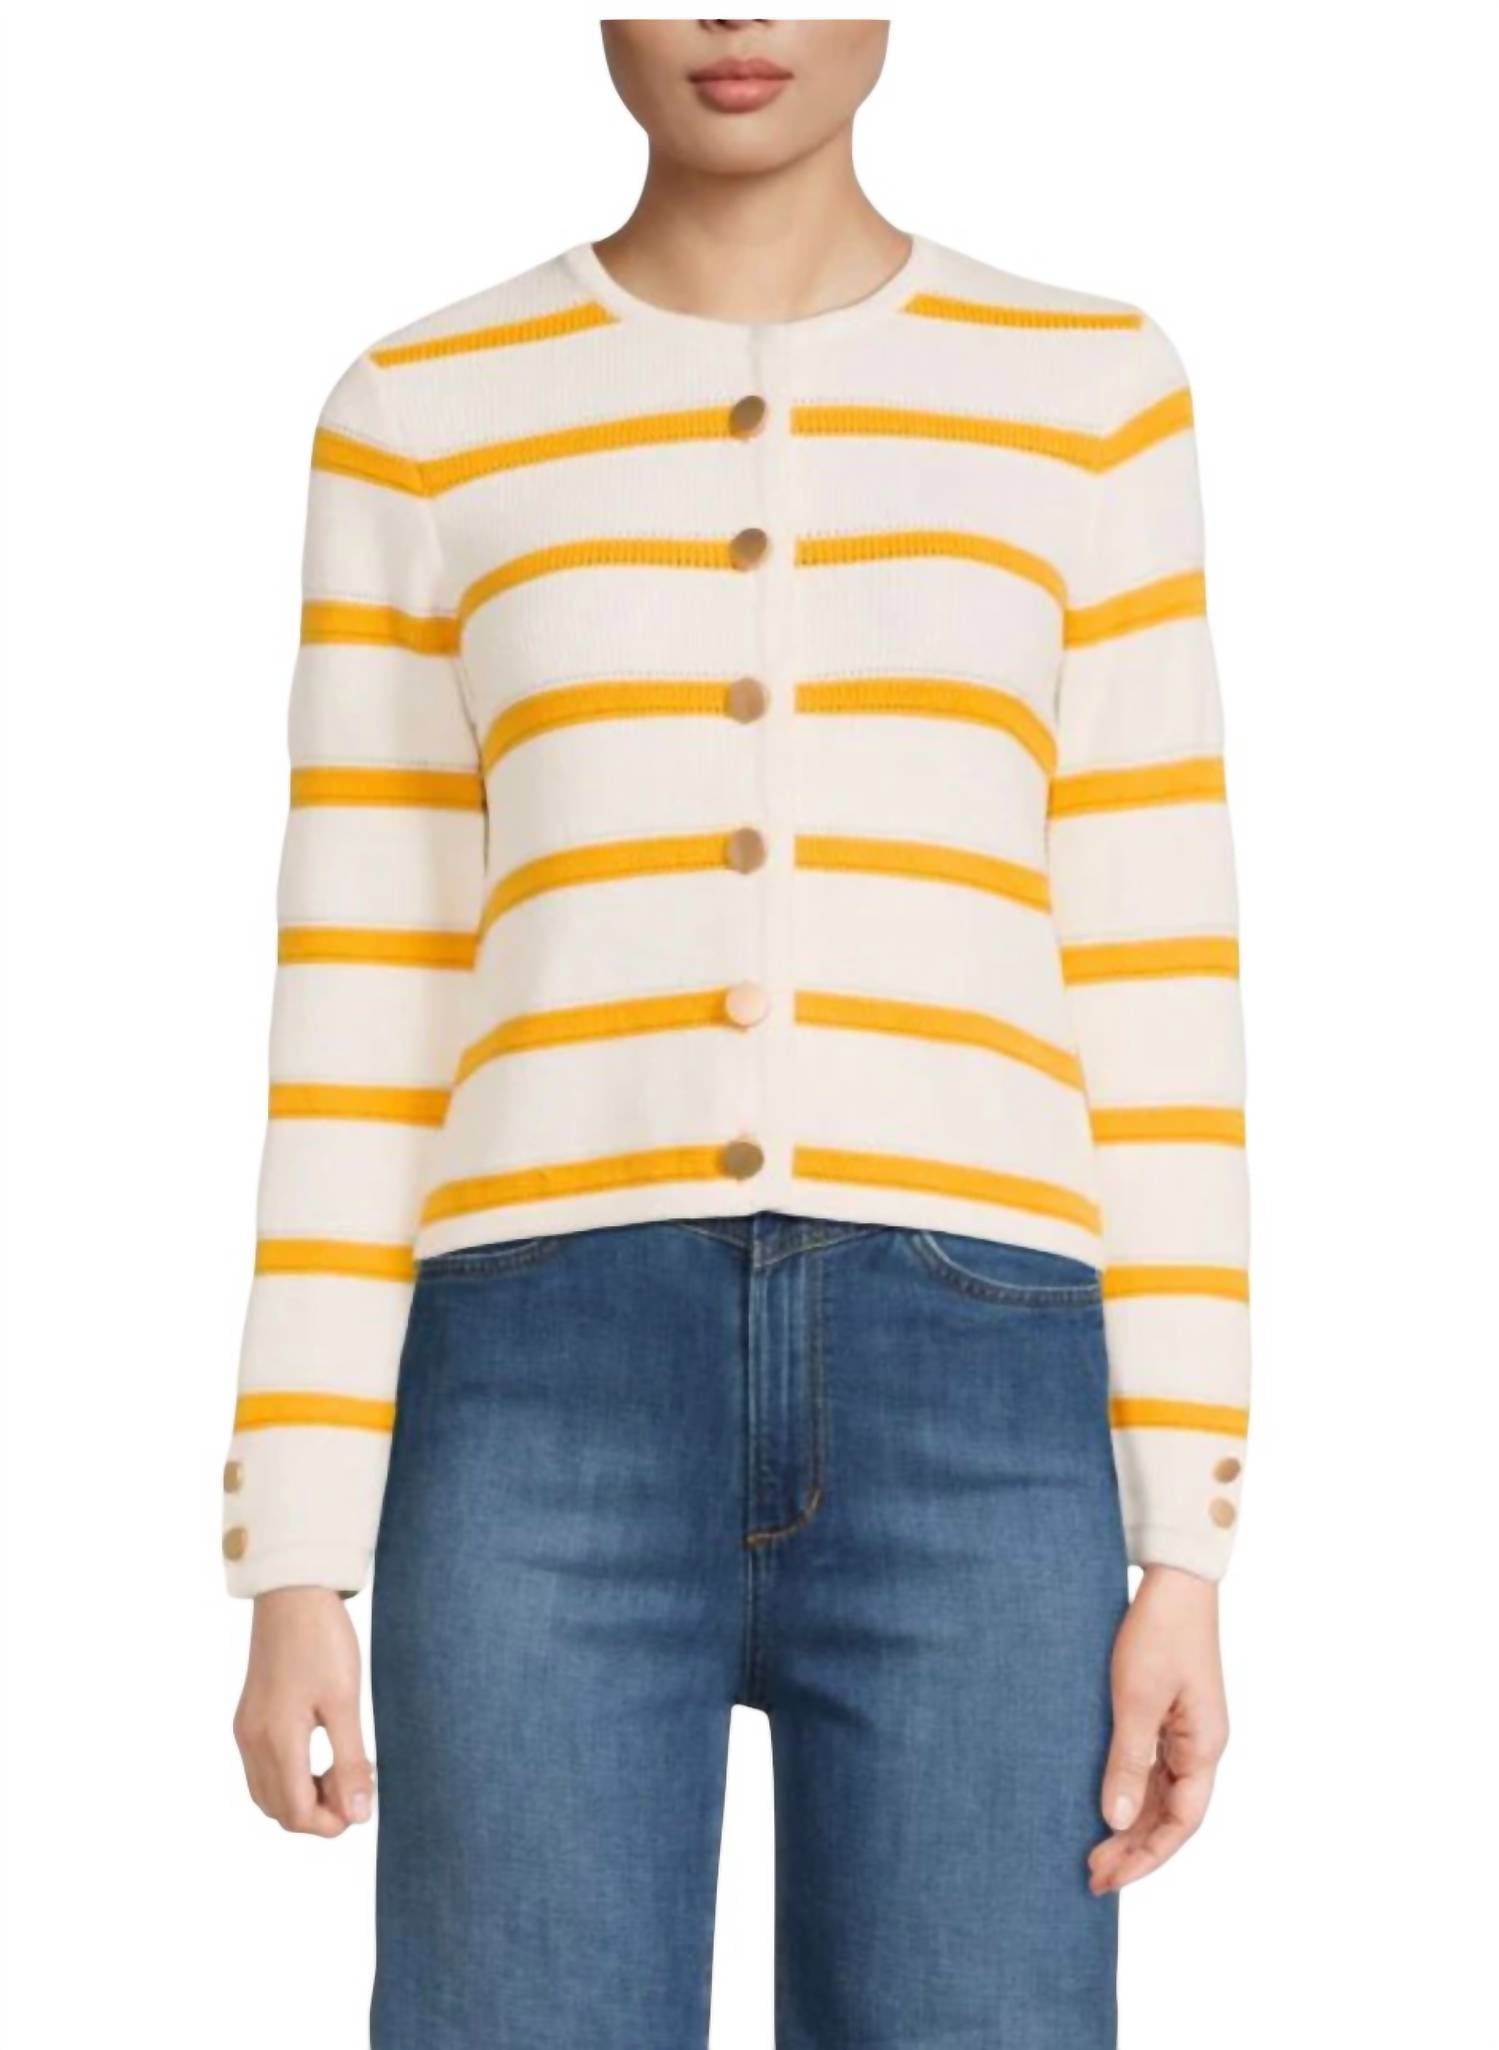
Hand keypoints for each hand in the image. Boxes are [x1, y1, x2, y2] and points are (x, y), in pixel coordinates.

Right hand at [233, 1587, 373, 1835]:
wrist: (293, 1592)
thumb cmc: (322, 1641)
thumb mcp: (345, 1701)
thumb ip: (349, 1762)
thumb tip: (358, 1814)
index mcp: (276, 1740)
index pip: (296, 1813)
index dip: (330, 1823)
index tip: (362, 1804)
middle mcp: (252, 1741)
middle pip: (279, 1809)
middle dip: (318, 1812)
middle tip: (356, 1783)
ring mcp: (246, 1730)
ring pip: (268, 1792)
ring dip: (302, 1796)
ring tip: (342, 1769)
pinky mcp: (248, 1717)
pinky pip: (262, 1768)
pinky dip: (289, 1776)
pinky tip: (320, 1754)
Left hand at [1088, 1564, 1228, 1892]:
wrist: (1172, 1580)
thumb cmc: (1158, 1632)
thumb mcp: (1137, 1698)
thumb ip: (1129, 1760)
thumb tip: (1117, 1821)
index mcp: (1205, 1747)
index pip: (1181, 1823)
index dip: (1146, 1857)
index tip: (1109, 1878)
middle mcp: (1201, 1746)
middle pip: (1171, 1816)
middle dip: (1134, 1850)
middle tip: (1091, 1876)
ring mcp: (1186, 1731)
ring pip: (1162, 1796)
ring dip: (1131, 1825)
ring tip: (1093, 1853)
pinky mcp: (1169, 1714)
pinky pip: (1153, 1769)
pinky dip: (1131, 1793)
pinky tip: (1104, 1806)